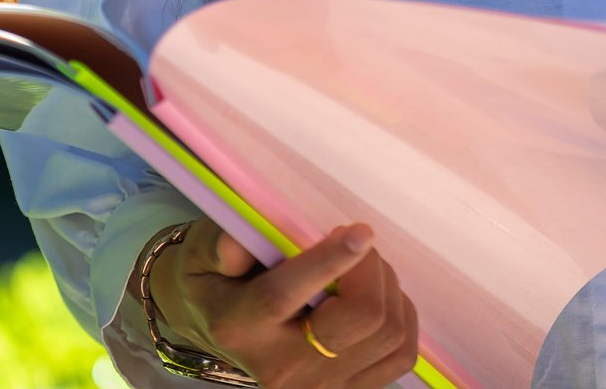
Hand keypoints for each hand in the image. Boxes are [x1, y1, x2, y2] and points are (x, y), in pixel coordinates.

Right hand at [149, 217, 423, 387]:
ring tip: (362, 268)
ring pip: (387, 335)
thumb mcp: (203, 253)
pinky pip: (399, 355)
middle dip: (369, 269)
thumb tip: (238, 244)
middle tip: (355, 242)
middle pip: (358, 319)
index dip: (328, 262)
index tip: (360, 232)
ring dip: (387, 288)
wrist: (217, 328)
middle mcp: (280, 367)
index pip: (285, 296)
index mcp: (240, 327)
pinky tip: (379, 296)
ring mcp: (318, 387)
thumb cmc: (215, 278)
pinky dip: (401, 316)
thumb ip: (221, 245)